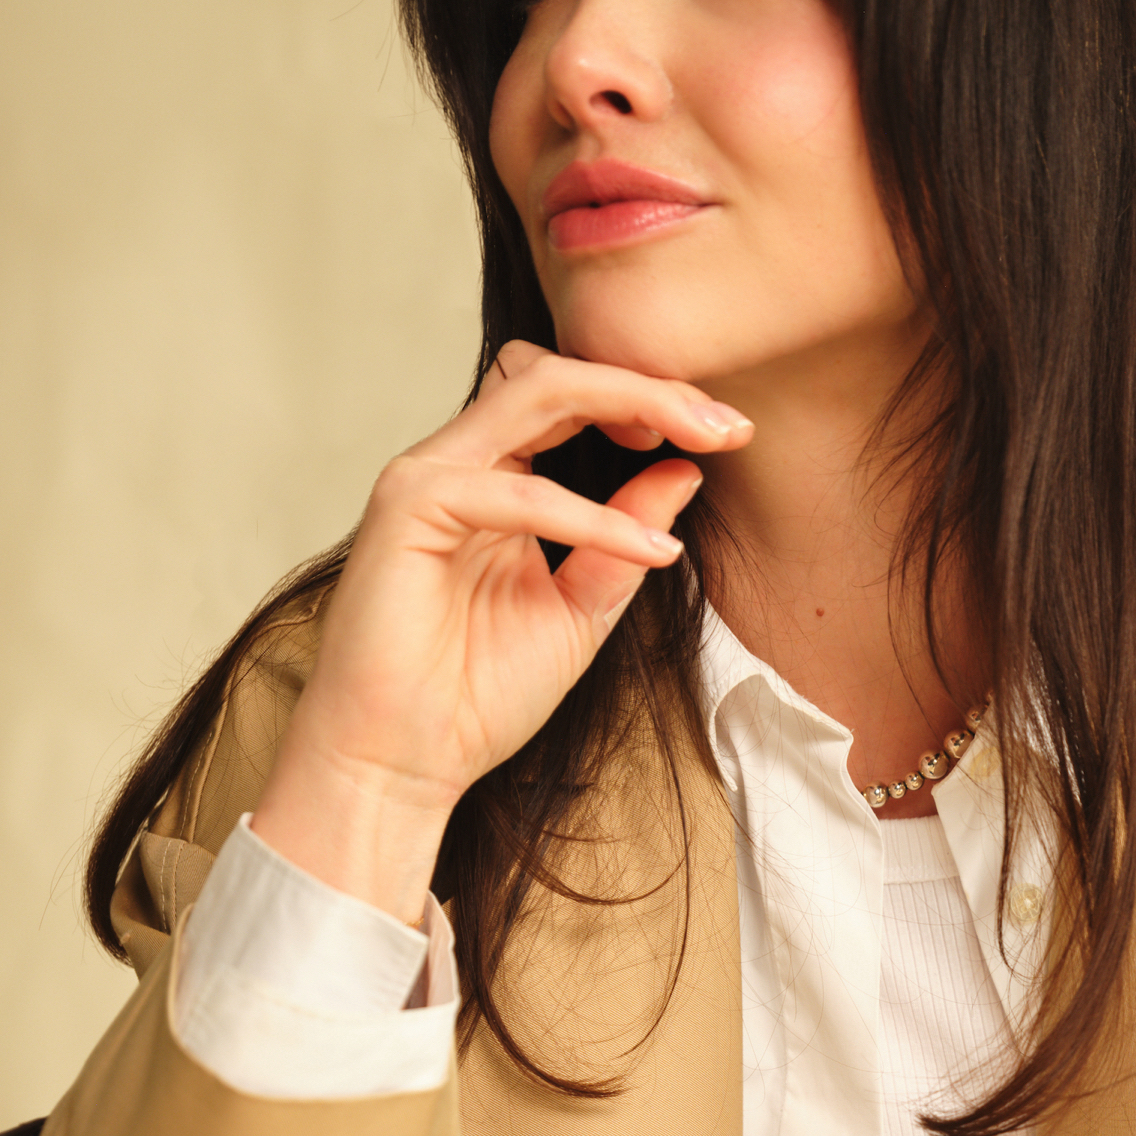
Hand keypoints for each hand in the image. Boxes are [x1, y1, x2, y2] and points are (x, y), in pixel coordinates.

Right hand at [252, 341, 749, 921]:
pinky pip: (518, 492)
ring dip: (629, 405)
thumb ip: (626, 538)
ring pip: (535, 392)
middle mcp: (460, 464)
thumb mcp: (584, 607)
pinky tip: (651, 552)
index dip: (648, 398)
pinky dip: (592, 517)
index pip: (571, 398)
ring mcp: (428, 478)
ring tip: (702, 442)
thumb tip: (687, 469)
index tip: (726, 432)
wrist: (408, 761)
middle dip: (650, 384)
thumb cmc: (480, 692)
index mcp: (498, 481)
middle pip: (557, 374)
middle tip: (727, 423)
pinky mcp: (408, 509)